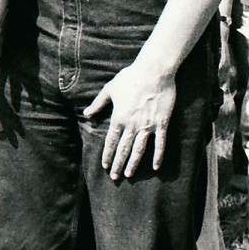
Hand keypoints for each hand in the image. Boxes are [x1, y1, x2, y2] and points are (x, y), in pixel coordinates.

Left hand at [85, 60, 178, 179]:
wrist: (154, 71)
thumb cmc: (131, 77)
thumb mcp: (110, 89)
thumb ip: (98, 103)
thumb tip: (86, 114)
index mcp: (119, 117)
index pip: (110, 141)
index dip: (107, 155)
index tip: (105, 166)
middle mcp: (132, 125)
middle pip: (123, 149)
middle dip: (117, 164)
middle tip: (115, 177)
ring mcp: (148, 126)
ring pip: (139, 150)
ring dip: (133, 163)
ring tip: (128, 174)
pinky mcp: (161, 124)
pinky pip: (160, 144)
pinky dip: (158, 156)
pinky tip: (155, 167)